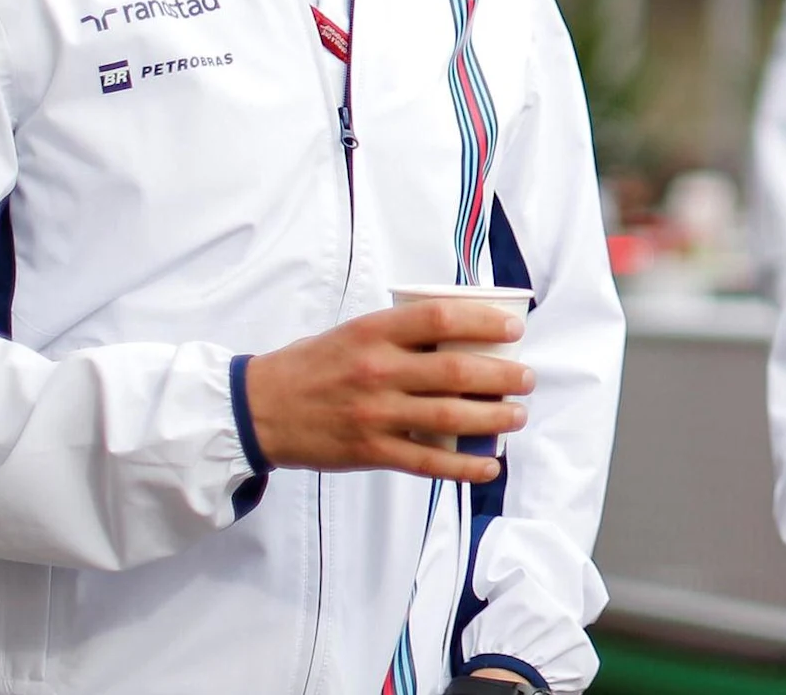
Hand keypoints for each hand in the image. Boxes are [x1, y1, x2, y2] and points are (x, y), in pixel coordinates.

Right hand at [241, 301, 533, 484]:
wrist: (259, 409)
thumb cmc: (313, 366)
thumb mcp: (354, 332)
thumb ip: (401, 332)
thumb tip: (462, 334)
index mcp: (373, 332)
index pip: (439, 318)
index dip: (483, 322)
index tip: (514, 329)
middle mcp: (377, 371)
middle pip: (456, 371)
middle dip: (502, 376)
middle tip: (526, 379)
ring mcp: (375, 414)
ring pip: (449, 416)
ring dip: (493, 418)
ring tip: (517, 416)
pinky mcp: (370, 451)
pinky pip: (426, 461)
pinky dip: (463, 466)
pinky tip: (488, 465)